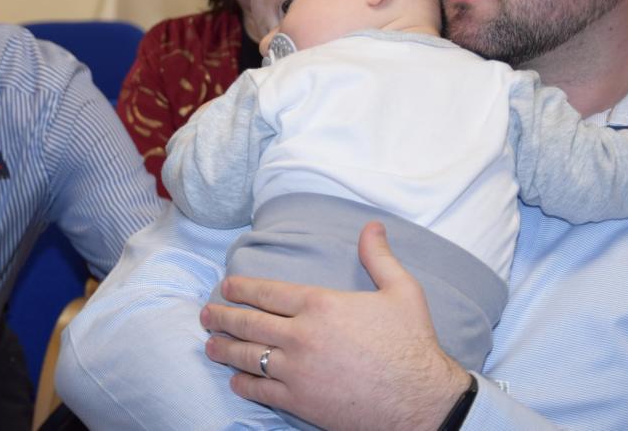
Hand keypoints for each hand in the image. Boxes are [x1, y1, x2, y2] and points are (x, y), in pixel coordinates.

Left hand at [200, 222, 471, 430]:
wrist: (421, 401)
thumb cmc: (412, 345)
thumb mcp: (403, 291)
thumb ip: (379, 257)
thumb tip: (372, 226)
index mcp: (320, 304)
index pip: (267, 292)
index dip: (242, 288)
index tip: (225, 287)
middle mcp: (301, 335)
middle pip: (249, 322)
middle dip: (222, 317)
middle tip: (206, 314)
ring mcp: (297, 370)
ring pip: (248, 356)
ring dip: (224, 349)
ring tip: (210, 345)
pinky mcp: (300, 401)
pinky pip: (261, 391)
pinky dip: (243, 385)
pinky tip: (235, 381)